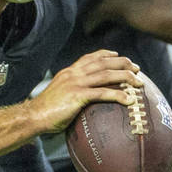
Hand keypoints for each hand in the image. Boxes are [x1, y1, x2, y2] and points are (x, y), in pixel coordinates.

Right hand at [27, 50, 141, 133]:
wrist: (33, 116)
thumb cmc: (45, 111)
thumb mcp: (59, 95)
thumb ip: (71, 92)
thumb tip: (83, 99)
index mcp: (69, 72)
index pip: (90, 57)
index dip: (107, 54)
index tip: (118, 55)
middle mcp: (73, 74)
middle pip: (103, 62)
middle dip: (123, 63)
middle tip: (137, 69)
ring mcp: (75, 83)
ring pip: (106, 75)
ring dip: (126, 77)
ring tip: (139, 83)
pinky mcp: (77, 95)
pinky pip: (102, 93)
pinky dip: (118, 95)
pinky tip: (129, 100)